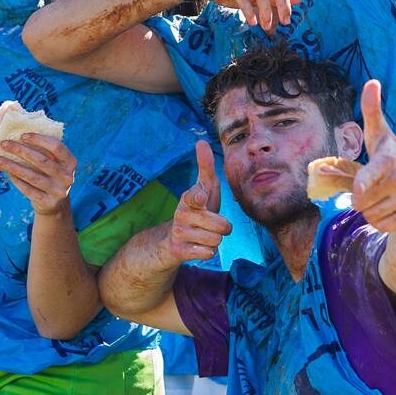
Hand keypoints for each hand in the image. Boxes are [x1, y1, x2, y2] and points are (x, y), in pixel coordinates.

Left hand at [0, 133, 77, 217]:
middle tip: (4, 144)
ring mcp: (57, 191)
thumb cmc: (51, 176)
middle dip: (21, 150)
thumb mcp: (56, 164)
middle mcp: (67, 177)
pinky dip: (16, 179)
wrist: (56, 205)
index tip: (22, 136)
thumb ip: (46, 152)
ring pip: (32, 176)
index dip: (39, 140)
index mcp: (71, 163)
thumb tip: (20, 136)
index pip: (56, 147)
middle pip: (42, 160)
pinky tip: (7, 172)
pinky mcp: (46, 202)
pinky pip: (27, 189)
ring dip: (13, 166)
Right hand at [168, 141, 232, 263]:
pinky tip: (198, 246)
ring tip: (204, 234)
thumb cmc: (197, 209)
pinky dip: (207, 252)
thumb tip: (201, 141)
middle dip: (223, 228)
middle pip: (221, 226)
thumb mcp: (203, 187)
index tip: (201, 197)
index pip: (196, 195)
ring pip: (216, 241)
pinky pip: (207, 254)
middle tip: (213, 224)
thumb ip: (205, 166)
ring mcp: (179, 232)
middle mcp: (182, 213)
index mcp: (190, 197)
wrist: (173, 238)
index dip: (200, 197)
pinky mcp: (178, 250)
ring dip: (215, 240)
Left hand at [351, 79, 395, 232]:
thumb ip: (371, 111)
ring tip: (383, 197)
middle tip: (373, 189)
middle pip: (360, 201)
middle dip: (360, 199)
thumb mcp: (381, 135)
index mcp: (388, 159)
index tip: (358, 189)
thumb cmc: (394, 156)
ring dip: (369, 211)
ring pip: (369, 215)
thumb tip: (372, 82)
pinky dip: (380, 222)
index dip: (363, 183)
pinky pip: (382, 226)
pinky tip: (390, 210)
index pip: (371, 174)